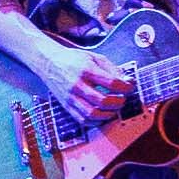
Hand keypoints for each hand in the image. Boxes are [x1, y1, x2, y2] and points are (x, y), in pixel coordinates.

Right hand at [22, 45, 137, 122]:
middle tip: (122, 99)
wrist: (48, 62)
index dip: (125, 87)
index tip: (130, 87)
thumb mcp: (94, 57)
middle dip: (118, 102)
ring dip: (108, 114)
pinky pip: (82, 120)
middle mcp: (77, 84)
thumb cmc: (73, 60)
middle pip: (102, 100)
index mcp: (86, 70)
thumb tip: (127, 81)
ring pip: (92, 114)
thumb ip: (111, 68)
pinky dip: (96, 121)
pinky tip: (102, 115)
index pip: (111, 82)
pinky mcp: (66, 106)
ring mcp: (71, 97)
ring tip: (114, 109)